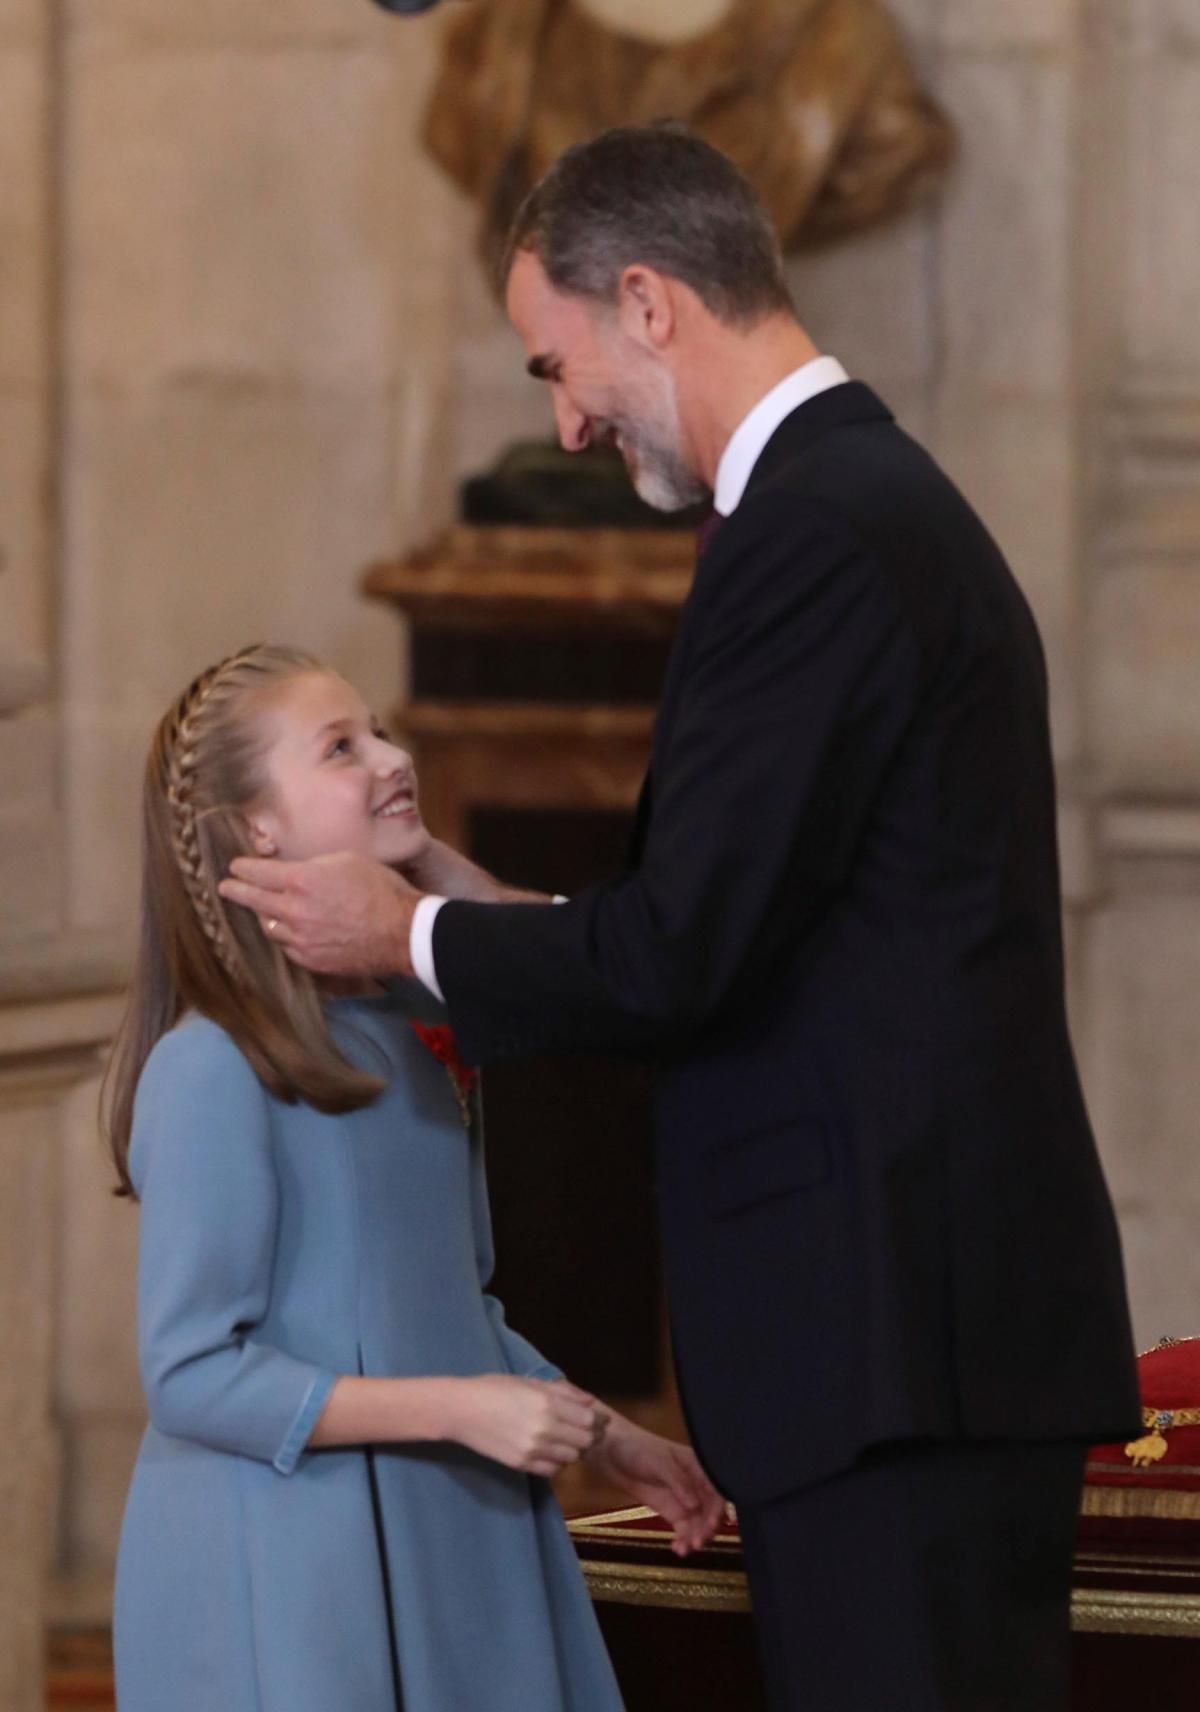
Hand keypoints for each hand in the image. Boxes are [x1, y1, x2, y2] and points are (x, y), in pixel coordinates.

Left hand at [218, 851, 418, 977]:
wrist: (404, 932)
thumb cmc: (382, 889)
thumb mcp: (348, 860)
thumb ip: (315, 865)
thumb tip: (296, 870)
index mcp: (302, 880)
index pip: (258, 873)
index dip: (243, 868)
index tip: (235, 866)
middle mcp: (294, 910)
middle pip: (254, 900)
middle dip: (236, 892)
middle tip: (226, 888)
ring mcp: (301, 939)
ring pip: (269, 926)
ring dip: (263, 915)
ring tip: (261, 910)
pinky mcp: (311, 960)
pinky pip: (287, 947)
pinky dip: (285, 937)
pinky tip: (287, 931)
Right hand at [445, 1375, 607, 1477]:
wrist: (462, 1410)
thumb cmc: (496, 1388)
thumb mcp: (531, 1382)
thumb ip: (564, 1392)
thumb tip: (590, 1402)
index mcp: (548, 1402)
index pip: (589, 1419)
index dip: (598, 1421)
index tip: (599, 1420)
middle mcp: (545, 1427)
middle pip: (584, 1441)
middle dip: (591, 1437)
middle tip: (588, 1433)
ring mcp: (533, 1448)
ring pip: (571, 1458)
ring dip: (574, 1450)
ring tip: (568, 1441)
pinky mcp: (522, 1464)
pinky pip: (553, 1470)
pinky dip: (558, 1462)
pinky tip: (552, 1452)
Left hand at [586, 1415, 725, 1556]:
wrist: (611, 1452)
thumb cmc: (637, 1447)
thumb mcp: (659, 1462)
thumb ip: (678, 1483)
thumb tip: (694, 1506)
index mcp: (698, 1466)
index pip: (716, 1489)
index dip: (717, 1508)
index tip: (711, 1525)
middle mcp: (695, 1484)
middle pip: (710, 1510)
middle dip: (707, 1528)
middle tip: (697, 1542)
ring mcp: (683, 1499)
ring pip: (698, 1522)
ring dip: (695, 1537)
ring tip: (684, 1549)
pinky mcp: (670, 1511)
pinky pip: (683, 1528)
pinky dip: (683, 1539)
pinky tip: (678, 1549)